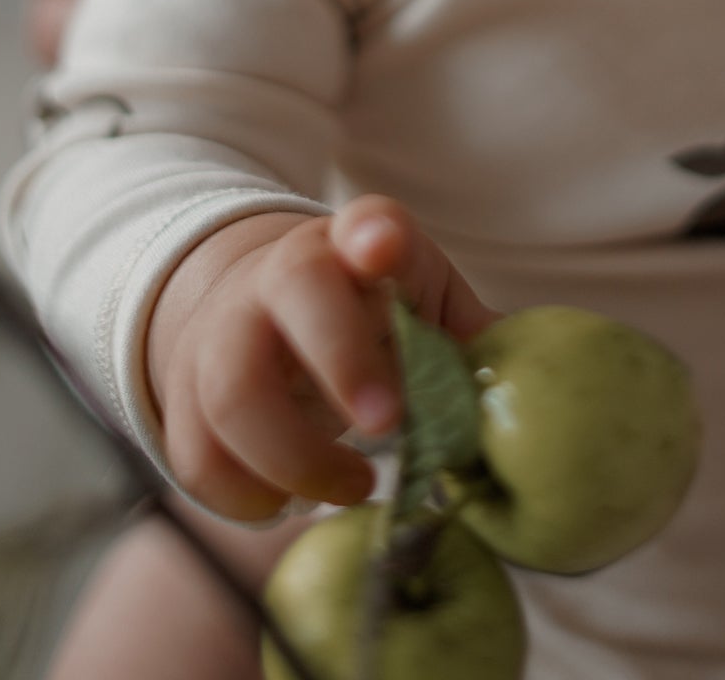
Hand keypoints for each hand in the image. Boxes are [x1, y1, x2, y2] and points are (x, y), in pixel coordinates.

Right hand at [147, 194, 501, 520]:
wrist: (256, 303)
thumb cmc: (368, 313)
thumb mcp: (426, 309)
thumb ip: (475, 346)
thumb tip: (539, 392)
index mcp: (359, 248)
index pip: (370, 222)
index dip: (376, 234)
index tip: (384, 246)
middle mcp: (284, 275)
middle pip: (294, 294)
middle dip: (340, 360)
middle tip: (389, 423)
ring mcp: (226, 329)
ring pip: (234, 390)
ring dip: (297, 457)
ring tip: (356, 486)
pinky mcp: (185, 393)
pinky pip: (196, 455)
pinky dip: (243, 495)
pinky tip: (285, 503)